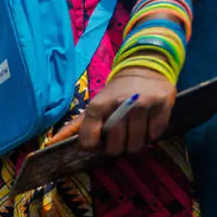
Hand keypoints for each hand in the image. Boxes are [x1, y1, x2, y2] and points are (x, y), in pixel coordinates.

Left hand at [60, 65, 175, 155]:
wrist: (145, 68)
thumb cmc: (115, 94)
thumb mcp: (94, 106)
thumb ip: (74, 126)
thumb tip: (53, 142)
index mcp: (98, 105)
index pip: (89, 141)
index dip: (94, 147)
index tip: (99, 142)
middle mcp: (120, 104)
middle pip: (115, 147)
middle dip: (116, 148)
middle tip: (119, 138)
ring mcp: (143, 104)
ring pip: (136, 144)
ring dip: (135, 144)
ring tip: (133, 132)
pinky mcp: (163, 103)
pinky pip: (155, 134)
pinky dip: (151, 135)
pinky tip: (147, 124)